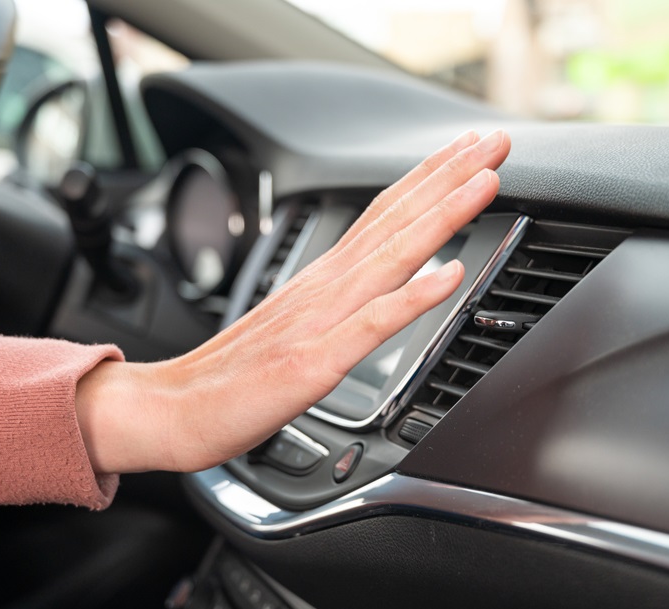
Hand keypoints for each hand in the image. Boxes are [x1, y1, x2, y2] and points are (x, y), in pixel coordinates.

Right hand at [76, 130, 510, 472]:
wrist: (172, 408)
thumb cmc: (230, 376)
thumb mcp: (293, 329)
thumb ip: (335, 308)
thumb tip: (379, 294)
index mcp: (321, 280)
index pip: (383, 215)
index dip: (429, 180)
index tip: (468, 153)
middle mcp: (323, 287)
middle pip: (395, 219)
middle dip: (450, 176)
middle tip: (496, 140)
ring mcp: (319, 320)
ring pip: (390, 256)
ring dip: (442, 215)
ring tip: (485, 181)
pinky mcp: (313, 361)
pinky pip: (371, 323)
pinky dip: (412, 295)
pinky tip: (449, 274)